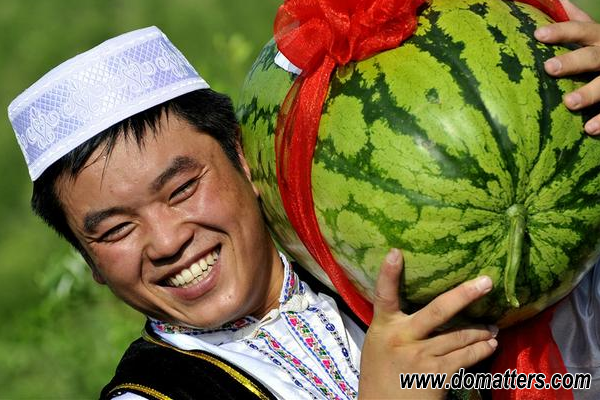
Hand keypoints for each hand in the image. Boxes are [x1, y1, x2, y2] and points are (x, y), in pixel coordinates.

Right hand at [358, 249, 496, 399]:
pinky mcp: (436, 376)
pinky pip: (465, 359)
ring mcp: (420, 357)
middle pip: (438, 311)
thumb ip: (397, 326)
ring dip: (480, 332)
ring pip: (459, 337)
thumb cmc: (379, 374)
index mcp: (384, 327)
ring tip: (492, 329)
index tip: (396, 252)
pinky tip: (489, 347)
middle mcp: (402, 338)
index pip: (383, 295)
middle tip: (486, 282)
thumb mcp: (379, 344)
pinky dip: (480, 351)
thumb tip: (428, 310)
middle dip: (464, 295)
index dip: (388, 273)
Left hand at [534, 0, 599, 133]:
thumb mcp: (597, 32)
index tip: (537, 35)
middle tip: (549, 67)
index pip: (581, 30)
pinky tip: (589, 129)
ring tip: (568, 103)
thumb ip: (578, 20)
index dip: (561, 32)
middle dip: (573, 61)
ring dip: (589, 93)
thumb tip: (555, 0)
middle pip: (594, 56)